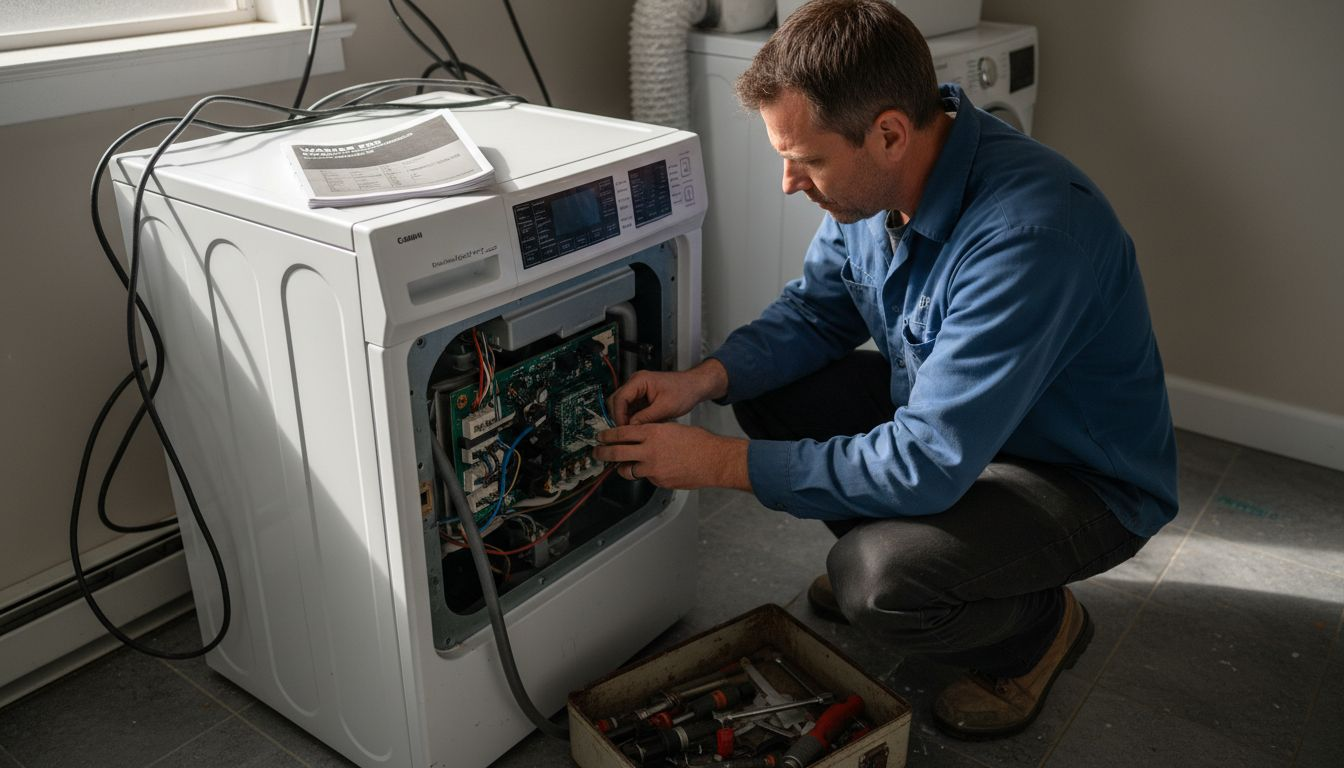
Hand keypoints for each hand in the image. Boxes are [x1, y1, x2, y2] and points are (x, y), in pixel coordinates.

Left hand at [593, 423, 749, 490]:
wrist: (715, 460)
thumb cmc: (700, 442)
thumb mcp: (673, 428)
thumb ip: (655, 432)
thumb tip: (642, 434)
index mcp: (653, 433)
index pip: (621, 433)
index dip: (607, 435)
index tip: (601, 437)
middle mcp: (649, 450)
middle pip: (616, 453)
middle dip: (602, 453)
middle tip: (596, 453)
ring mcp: (653, 468)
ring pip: (628, 470)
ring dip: (623, 468)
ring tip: (621, 466)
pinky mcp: (659, 481)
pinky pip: (646, 478)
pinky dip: (647, 475)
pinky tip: (654, 471)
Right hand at [610, 359, 728, 425]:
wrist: (695, 387)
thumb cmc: (684, 390)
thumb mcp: (665, 407)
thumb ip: (646, 418)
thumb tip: (630, 428)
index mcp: (639, 380)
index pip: (619, 398)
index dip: (619, 416)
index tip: (623, 430)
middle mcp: (635, 383)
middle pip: (616, 402)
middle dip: (619, 418)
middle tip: (625, 434)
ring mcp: (637, 391)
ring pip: (622, 407)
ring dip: (625, 420)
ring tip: (633, 433)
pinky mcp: (641, 398)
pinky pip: (630, 410)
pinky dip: (632, 419)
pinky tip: (639, 429)